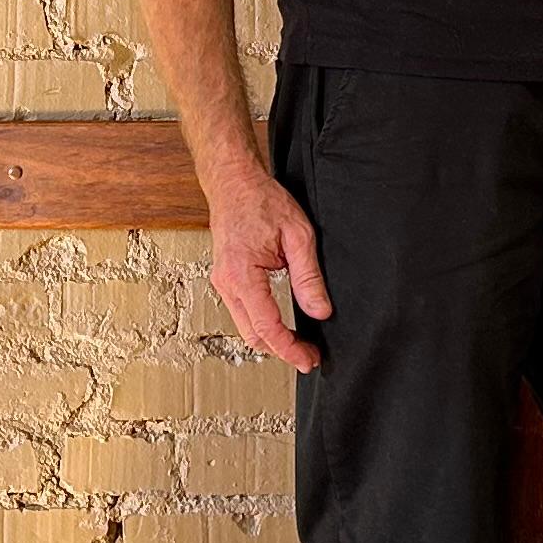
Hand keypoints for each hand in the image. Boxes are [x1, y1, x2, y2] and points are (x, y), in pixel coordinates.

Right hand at [204, 161, 329, 369]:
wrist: (233, 182)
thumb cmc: (261, 201)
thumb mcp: (298, 235)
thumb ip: (309, 277)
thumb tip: (320, 310)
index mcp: (242, 274)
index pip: (267, 326)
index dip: (290, 349)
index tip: (308, 360)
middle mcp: (227, 283)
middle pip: (253, 335)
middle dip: (282, 350)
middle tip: (309, 355)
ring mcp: (222, 282)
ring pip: (246, 327)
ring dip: (271, 339)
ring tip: (299, 342)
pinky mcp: (225, 279)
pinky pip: (242, 312)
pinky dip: (261, 324)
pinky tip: (281, 324)